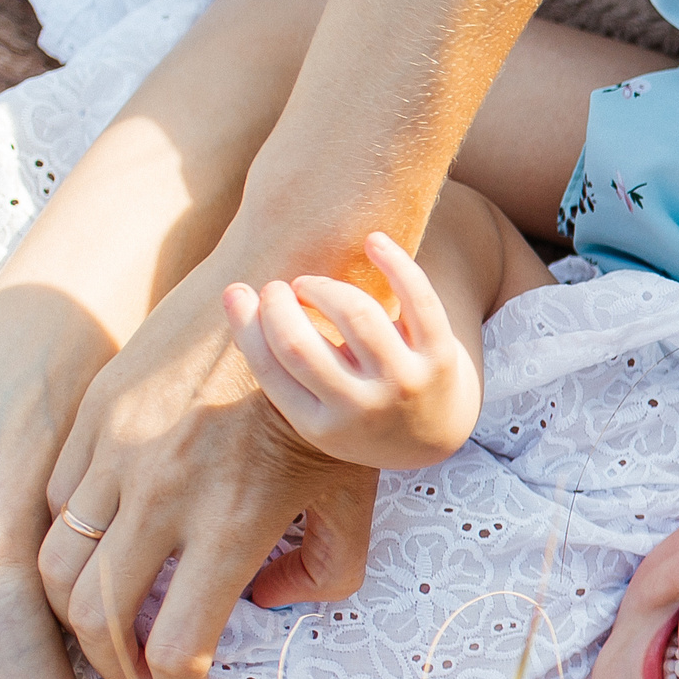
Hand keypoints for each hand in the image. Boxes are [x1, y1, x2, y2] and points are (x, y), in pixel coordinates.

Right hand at [41, 256, 378, 678]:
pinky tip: (102, 552)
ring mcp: (121, 452)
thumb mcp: (352, 496)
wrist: (291, 299)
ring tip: (111, 620)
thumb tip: (264, 604)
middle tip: (139, 669)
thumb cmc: (327, 406)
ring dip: (77, 611)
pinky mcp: (96, 417)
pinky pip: (56, 504)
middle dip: (115, 663)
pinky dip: (67, 545)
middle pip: (97, 617)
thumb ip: (327, 570)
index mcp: (235, 522)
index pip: (177, 644)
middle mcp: (167, 493)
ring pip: (58, 566)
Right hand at [224, 231, 481, 471]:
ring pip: (357, 315)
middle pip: (300, 345)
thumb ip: (282, 369)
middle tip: (279, 290)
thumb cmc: (358, 410)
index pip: (270, 368)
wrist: (435, 436)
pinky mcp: (441, 357)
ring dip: (324, 287)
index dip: (245, 323)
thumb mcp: (316, 412)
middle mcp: (362, 408)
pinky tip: (373, 242)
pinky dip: (395, 264)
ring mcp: (405, 383)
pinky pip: (419, 299)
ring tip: (312, 286)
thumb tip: (237, 295)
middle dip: (278, 305)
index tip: (237, 292)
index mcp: (320, 426)